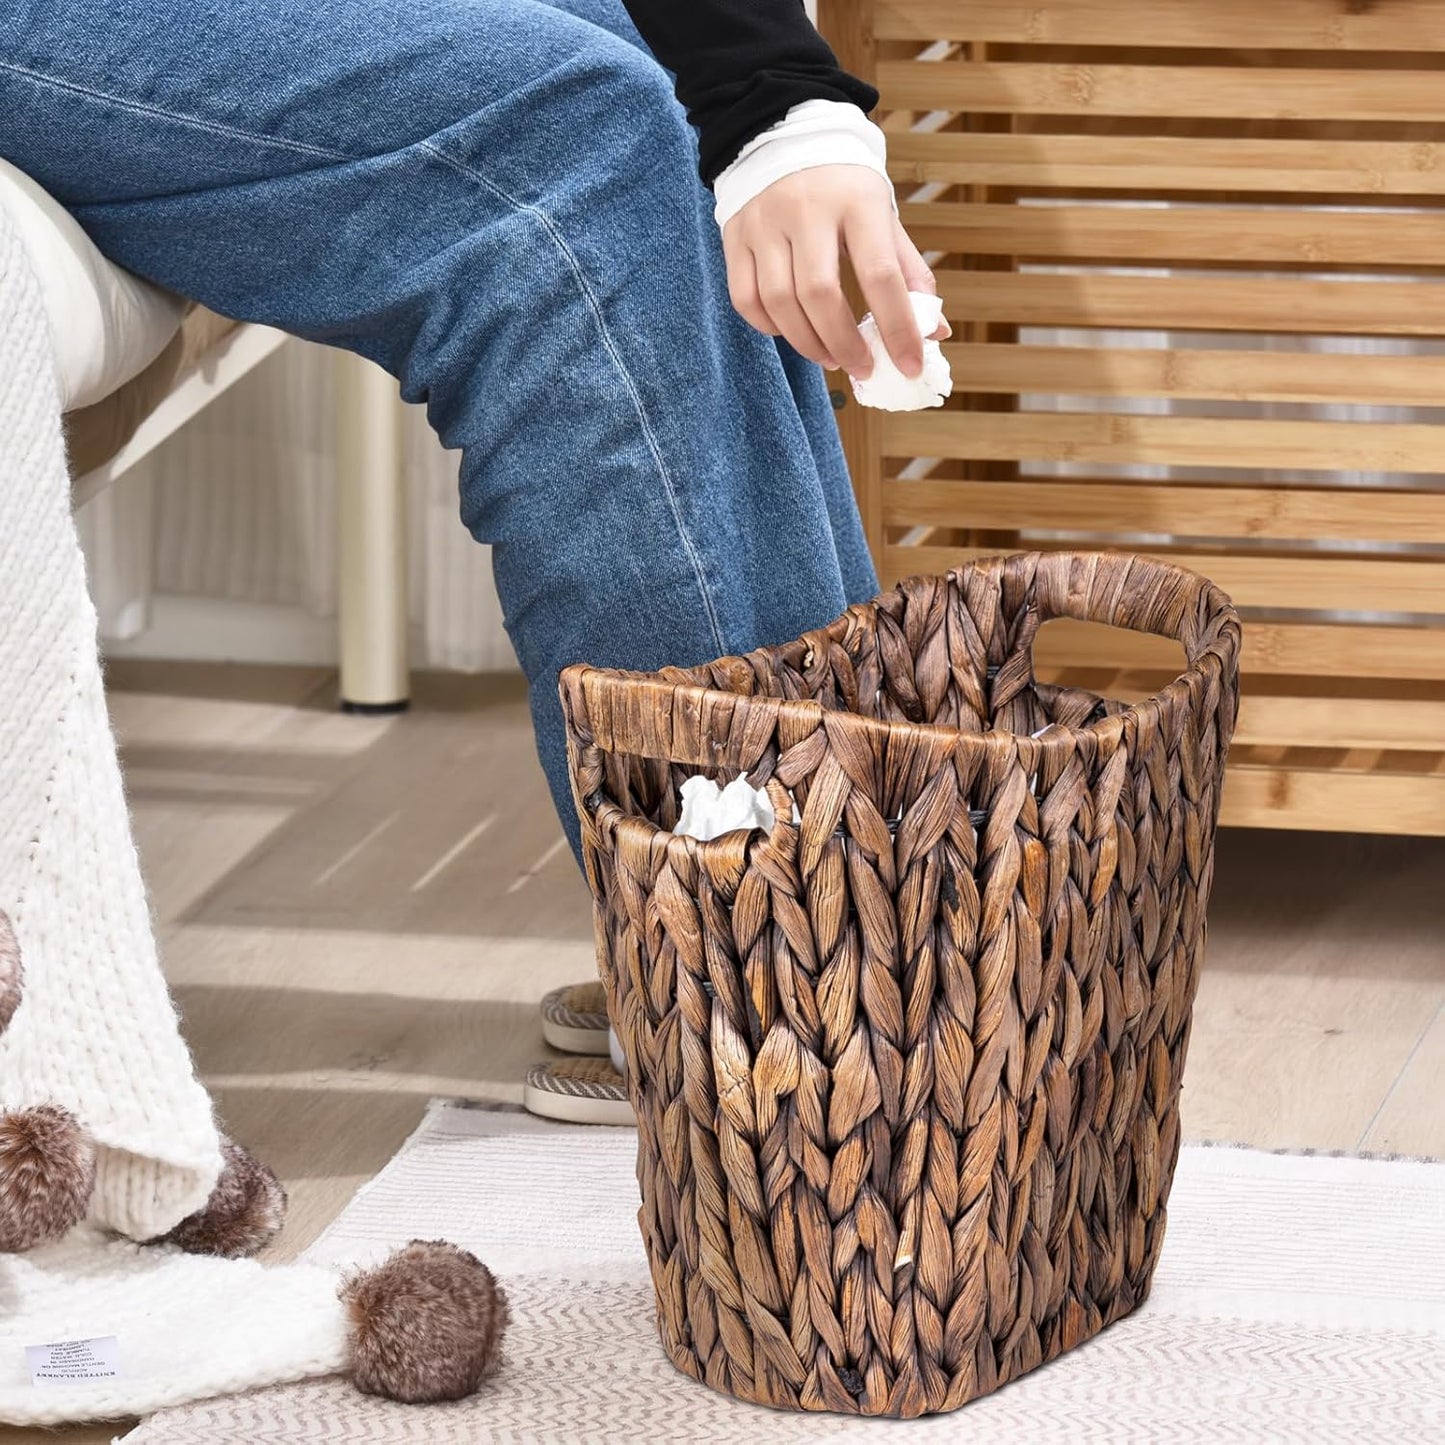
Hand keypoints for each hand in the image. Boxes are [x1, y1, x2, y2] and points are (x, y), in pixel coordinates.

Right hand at [721, 166, 948, 379]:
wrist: (782, 133)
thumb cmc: (843, 188)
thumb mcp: (883, 216)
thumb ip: (909, 273)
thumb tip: (933, 332)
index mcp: (857, 200)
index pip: (880, 275)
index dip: (897, 328)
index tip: (909, 365)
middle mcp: (806, 208)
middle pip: (820, 295)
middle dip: (844, 344)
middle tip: (861, 368)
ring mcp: (764, 221)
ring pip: (779, 302)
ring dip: (807, 344)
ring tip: (829, 357)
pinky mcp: (735, 235)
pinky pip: (746, 299)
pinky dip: (770, 328)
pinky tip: (792, 332)